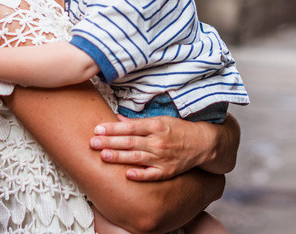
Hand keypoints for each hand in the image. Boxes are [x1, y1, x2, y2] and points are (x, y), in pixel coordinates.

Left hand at [89, 115, 212, 180]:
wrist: (202, 143)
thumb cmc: (179, 129)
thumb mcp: (160, 120)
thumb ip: (138, 122)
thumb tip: (118, 119)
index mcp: (155, 126)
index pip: (130, 127)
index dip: (112, 128)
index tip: (97, 129)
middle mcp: (158, 141)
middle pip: (130, 142)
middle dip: (110, 142)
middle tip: (93, 143)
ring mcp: (162, 157)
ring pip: (137, 157)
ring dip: (119, 157)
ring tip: (103, 156)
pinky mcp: (167, 171)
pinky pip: (151, 174)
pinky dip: (140, 175)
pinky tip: (127, 174)